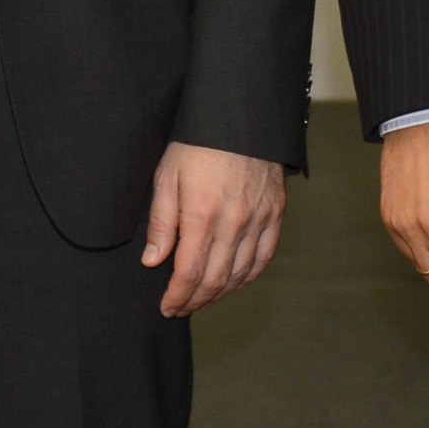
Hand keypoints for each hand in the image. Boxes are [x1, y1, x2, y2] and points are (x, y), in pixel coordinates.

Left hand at [142, 145, 284, 315]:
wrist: (240, 119)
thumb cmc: (197, 146)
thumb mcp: (167, 177)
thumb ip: (161, 223)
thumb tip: (153, 261)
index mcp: (202, 215)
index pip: (189, 273)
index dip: (178, 297)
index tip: (168, 307)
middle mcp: (234, 223)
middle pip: (216, 280)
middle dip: (196, 301)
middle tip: (181, 309)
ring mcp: (258, 220)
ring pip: (241, 274)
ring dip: (221, 293)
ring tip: (203, 299)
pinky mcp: (275, 215)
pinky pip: (264, 258)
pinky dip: (248, 277)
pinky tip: (234, 282)